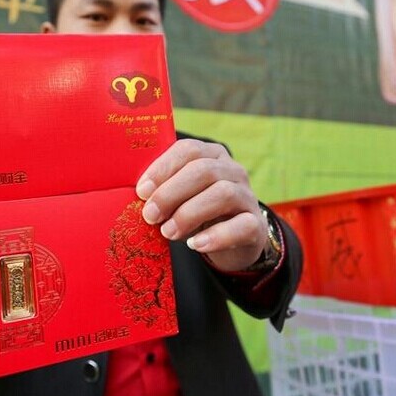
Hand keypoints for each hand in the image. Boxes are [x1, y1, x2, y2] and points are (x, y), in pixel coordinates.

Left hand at [136, 139, 267, 271]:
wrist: (233, 240)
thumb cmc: (198, 213)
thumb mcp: (180, 197)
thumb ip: (163, 191)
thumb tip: (139, 197)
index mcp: (212, 156)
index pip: (188, 150)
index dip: (163, 168)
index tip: (141, 191)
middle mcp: (233, 171)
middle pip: (203, 171)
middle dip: (171, 193)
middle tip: (150, 215)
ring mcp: (247, 196)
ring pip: (223, 194)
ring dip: (189, 214)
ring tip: (168, 232)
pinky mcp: (256, 224)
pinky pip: (241, 226)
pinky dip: (215, 236)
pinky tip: (195, 245)